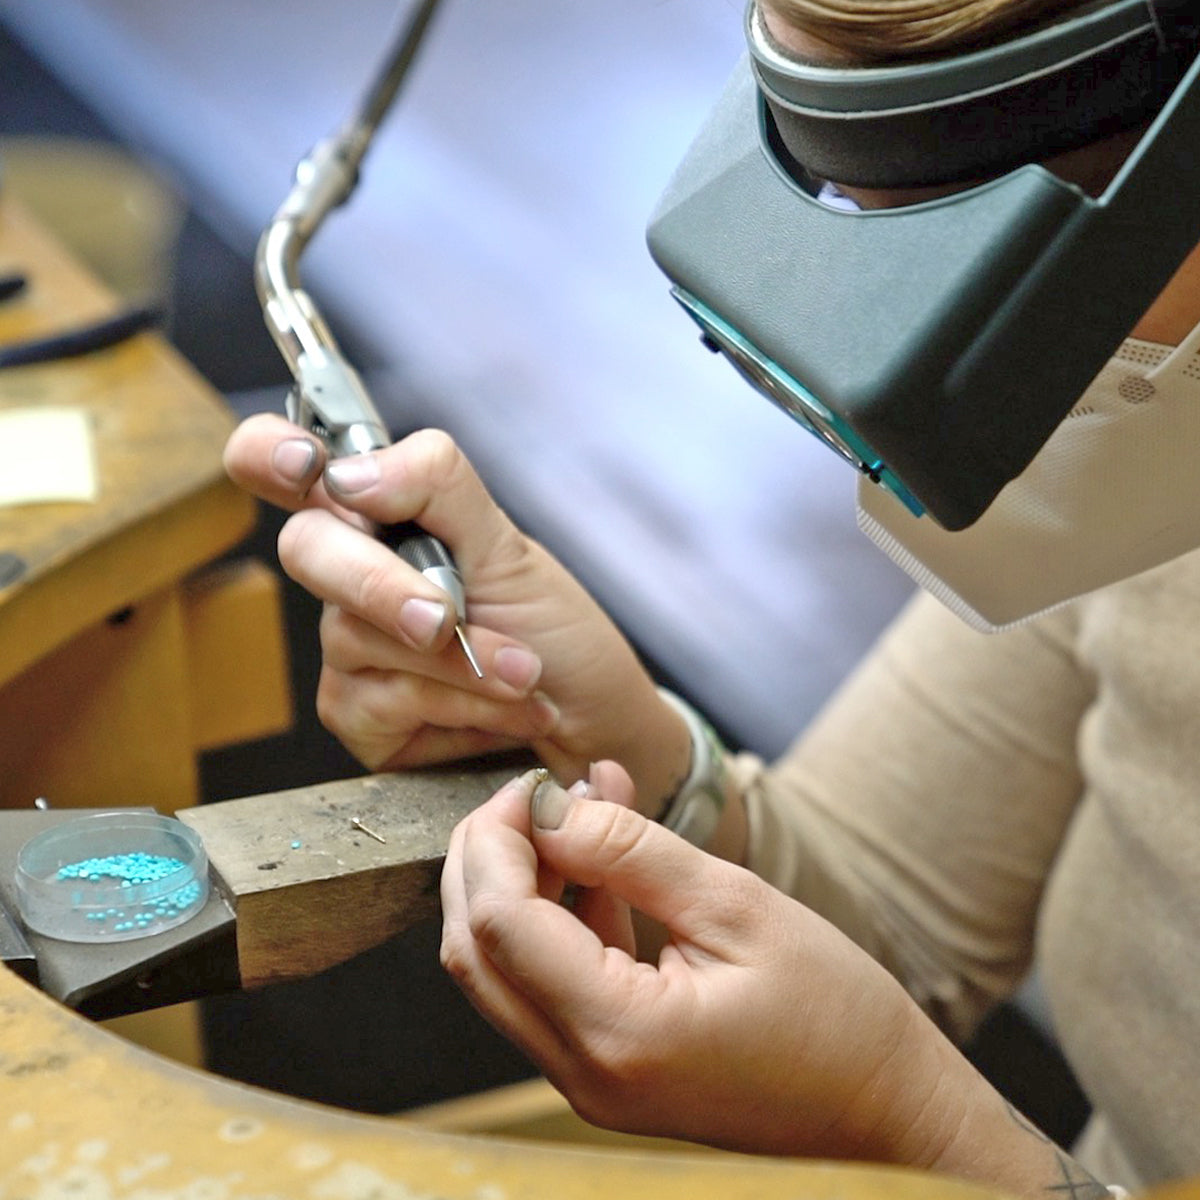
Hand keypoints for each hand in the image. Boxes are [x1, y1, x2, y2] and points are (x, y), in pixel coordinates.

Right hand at [223, 415, 689, 804]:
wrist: (594, 724)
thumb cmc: (554, 631)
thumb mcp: (512, 547)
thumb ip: (437, 486)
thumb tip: (350, 475)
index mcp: (381, 517)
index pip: (283, 462)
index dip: (269, 451)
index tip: (308, 467)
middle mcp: (351, 577)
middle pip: (306, 549)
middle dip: (384, 586)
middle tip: (448, 618)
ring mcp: (348, 648)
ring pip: (356, 636)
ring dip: (461, 661)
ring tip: (526, 675)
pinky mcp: (356, 716)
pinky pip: (382, 701)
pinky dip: (460, 704)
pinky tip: (505, 711)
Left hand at [439, 762, 968, 1160]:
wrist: (887, 1110)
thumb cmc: (835, 1014)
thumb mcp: (736, 906)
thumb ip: (631, 852)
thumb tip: (549, 809)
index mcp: (619, 1034)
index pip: (500, 924)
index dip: (499, 839)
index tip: (533, 783)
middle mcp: (585, 1073)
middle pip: (476, 951)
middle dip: (486, 858)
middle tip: (535, 792)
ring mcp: (590, 1080)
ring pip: (502, 969)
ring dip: (520, 881)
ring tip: (578, 808)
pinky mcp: (607, 1069)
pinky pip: (548, 985)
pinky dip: (556, 917)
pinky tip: (596, 859)